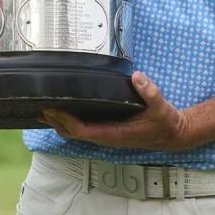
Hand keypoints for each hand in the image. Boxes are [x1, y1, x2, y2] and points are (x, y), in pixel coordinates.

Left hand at [42, 72, 195, 151]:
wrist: (174, 135)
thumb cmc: (166, 123)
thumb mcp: (161, 106)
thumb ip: (150, 92)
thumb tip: (137, 77)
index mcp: (115, 133)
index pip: (82, 131)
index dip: (65, 120)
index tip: (52, 109)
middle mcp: (108, 137)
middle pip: (73, 134)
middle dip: (56, 122)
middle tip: (40, 106)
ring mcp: (107, 135)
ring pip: (77, 133)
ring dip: (60, 123)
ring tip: (45, 110)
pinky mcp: (109, 131)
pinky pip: (85, 129)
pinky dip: (71, 122)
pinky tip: (66, 112)